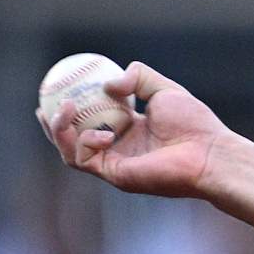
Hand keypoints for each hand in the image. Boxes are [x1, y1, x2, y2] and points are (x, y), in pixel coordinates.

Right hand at [37, 61, 229, 198]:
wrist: (210, 153)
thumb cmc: (195, 124)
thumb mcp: (164, 89)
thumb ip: (139, 77)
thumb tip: (108, 85)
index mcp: (130, 129)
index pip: (92, 118)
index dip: (72, 106)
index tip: (58, 87)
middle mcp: (119, 148)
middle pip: (73, 138)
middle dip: (52, 124)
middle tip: (42, 103)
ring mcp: (115, 163)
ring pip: (70, 151)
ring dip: (59, 129)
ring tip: (64, 106)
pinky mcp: (116, 176)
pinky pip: (84, 160)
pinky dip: (84, 142)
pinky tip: (101, 132)